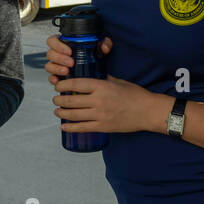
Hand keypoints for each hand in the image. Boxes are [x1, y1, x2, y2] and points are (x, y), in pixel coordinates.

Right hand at [45, 34, 112, 85]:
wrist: (99, 72)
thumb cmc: (96, 57)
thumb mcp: (101, 48)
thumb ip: (105, 43)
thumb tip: (103, 47)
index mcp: (65, 44)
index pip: (53, 40)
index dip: (58, 45)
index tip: (69, 51)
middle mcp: (59, 54)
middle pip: (50, 53)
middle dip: (59, 58)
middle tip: (71, 62)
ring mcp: (58, 66)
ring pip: (49, 65)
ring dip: (57, 68)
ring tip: (67, 71)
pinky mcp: (59, 76)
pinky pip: (51, 77)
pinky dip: (54, 79)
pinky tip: (59, 80)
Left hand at [53, 75, 167, 134]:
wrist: (148, 111)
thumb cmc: (135, 95)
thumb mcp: (117, 81)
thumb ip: (103, 78)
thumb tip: (90, 75)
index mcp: (102, 86)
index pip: (76, 84)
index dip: (63, 85)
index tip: (58, 86)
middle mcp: (99, 101)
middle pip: (71, 101)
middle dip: (59, 100)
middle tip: (56, 99)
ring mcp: (100, 115)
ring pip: (74, 115)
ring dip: (62, 113)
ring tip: (57, 111)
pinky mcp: (103, 127)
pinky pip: (83, 128)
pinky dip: (70, 128)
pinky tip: (63, 127)